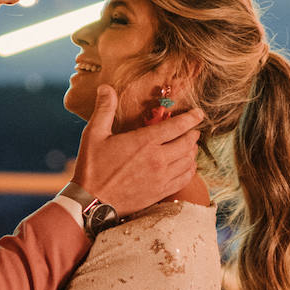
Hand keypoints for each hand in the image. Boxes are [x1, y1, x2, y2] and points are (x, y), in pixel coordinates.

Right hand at [72, 86, 202, 216]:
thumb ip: (104, 109)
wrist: (91, 201)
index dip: (191, 118)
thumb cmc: (92, 167)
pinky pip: (184, 179)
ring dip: (192, 151)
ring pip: (188, 161)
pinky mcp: (160, 192)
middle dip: (193, 134)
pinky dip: (190, 170)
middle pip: (187, 143)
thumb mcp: (94, 134)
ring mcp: (161, 177)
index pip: (177, 126)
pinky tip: (187, 166)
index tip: (198, 113)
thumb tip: (105, 87)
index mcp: (144, 142)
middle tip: (193, 130)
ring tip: (190, 146)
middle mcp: (157, 159)